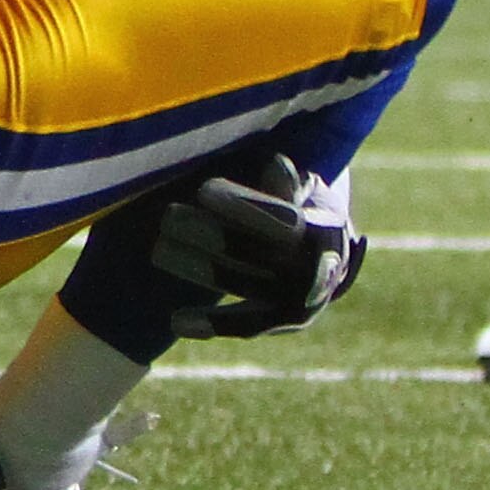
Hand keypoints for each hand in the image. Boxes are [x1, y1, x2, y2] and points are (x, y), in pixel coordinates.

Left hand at [153, 153, 366, 339]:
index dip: (244, 206)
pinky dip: (214, 323)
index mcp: (325, 229)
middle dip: (210, 233)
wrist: (329, 255)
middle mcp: (319, 269)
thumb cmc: (306, 208)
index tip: (205, 191)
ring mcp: (303, 299)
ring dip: (200, 269)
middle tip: (169, 215)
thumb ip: (289, 184)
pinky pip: (248, 324)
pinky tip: (177, 322)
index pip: (283, 220)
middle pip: (257, 252)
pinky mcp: (283, 320)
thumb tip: (278, 165)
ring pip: (246, 285)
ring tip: (160, 250)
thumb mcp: (307, 190)